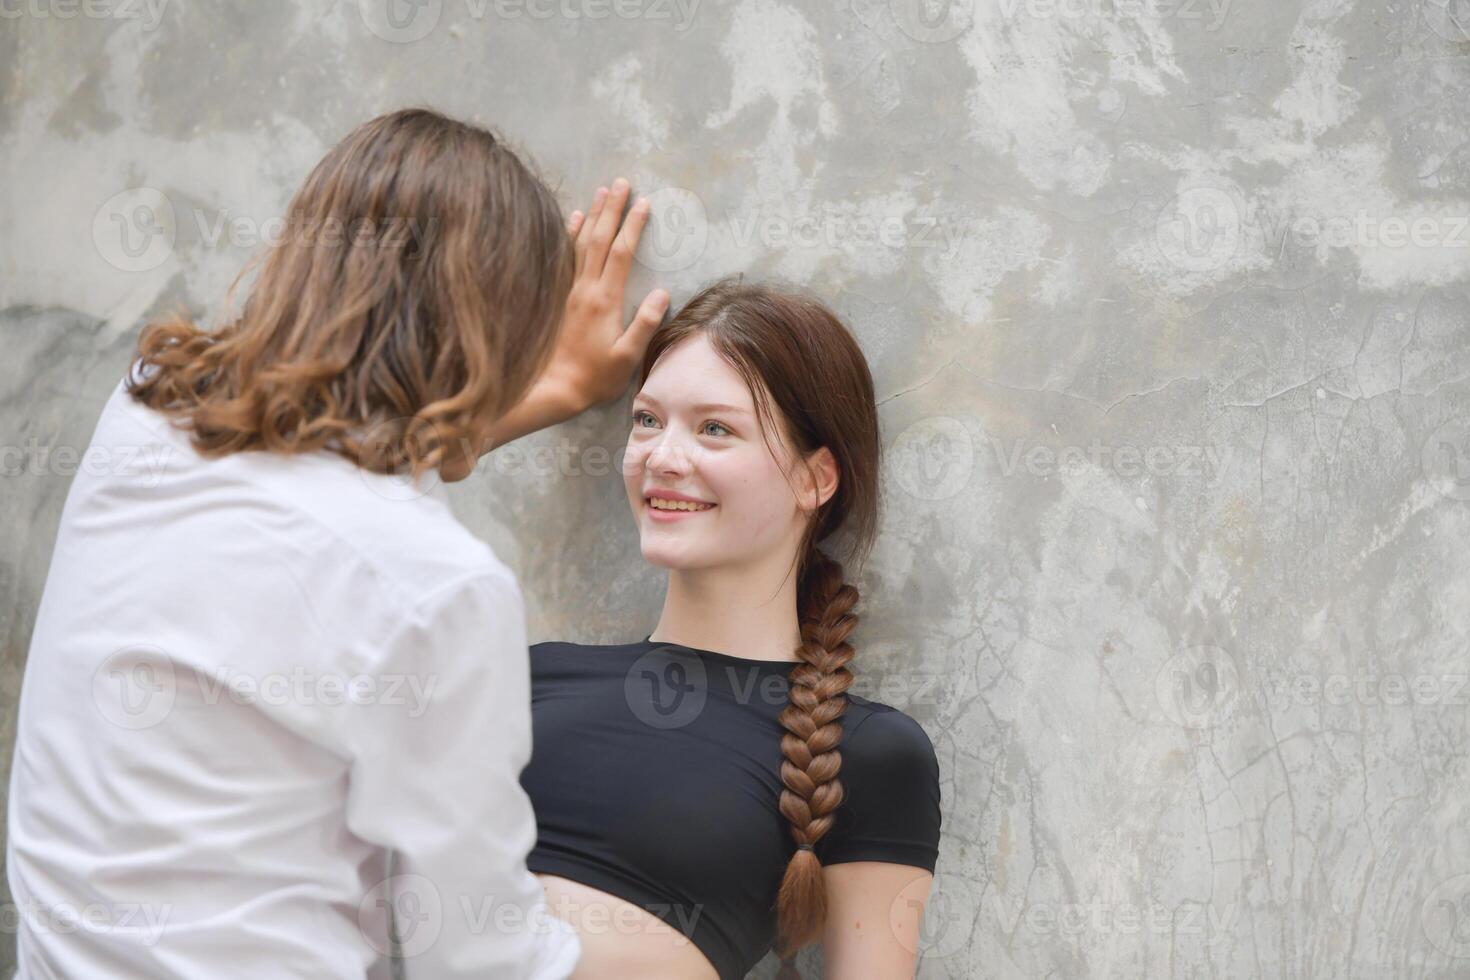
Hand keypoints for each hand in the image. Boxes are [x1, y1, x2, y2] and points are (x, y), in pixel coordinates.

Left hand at [544, 177, 669, 412]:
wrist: (553, 388)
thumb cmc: (594, 377)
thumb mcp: (626, 357)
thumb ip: (645, 324)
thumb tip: (661, 293)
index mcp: (605, 300)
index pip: (621, 253)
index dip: (633, 226)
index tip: (644, 203)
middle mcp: (585, 288)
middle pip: (599, 239)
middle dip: (612, 209)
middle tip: (622, 182)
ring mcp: (569, 291)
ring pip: (581, 242)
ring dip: (593, 214)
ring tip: (602, 190)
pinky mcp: (559, 297)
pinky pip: (565, 256)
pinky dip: (570, 234)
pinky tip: (574, 218)